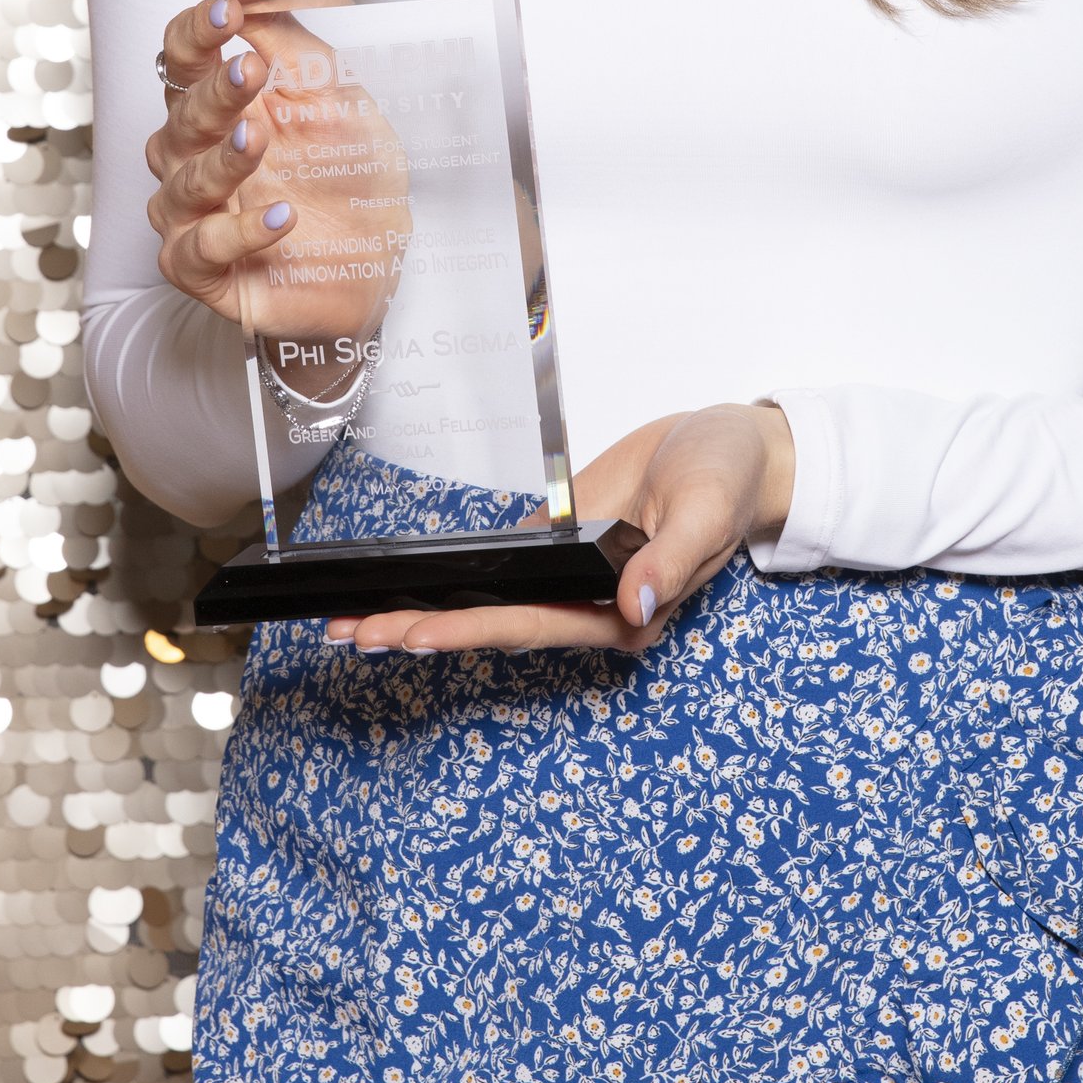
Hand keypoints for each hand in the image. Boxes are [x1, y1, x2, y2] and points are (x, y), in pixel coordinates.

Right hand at [147, 0, 410, 347]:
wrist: (380, 259)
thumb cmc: (347, 170)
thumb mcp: (329, 92)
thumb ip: (279, 32)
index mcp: (218, 106)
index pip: (181, 59)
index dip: (196, 33)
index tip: (229, 11)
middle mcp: (194, 157)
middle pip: (178, 116)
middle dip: (213, 93)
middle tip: (250, 72)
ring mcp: (196, 216)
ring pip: (182, 183)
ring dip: (220, 160)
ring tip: (260, 140)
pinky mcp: (206, 272)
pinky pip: (197, 252)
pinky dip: (236, 233)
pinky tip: (281, 218)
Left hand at [333, 402, 797, 658]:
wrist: (732, 445)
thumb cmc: (728, 478)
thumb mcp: (707, 511)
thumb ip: (672, 561)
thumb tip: (633, 604)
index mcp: (625, 615)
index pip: (531, 625)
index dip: (468, 631)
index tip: (411, 636)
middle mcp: (590, 607)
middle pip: (493, 625)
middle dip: (420, 631)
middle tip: (350, 635)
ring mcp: (569, 579)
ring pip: (485, 603)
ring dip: (422, 611)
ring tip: (353, 624)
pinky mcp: (557, 547)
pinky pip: (497, 569)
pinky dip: (448, 580)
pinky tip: (401, 589)